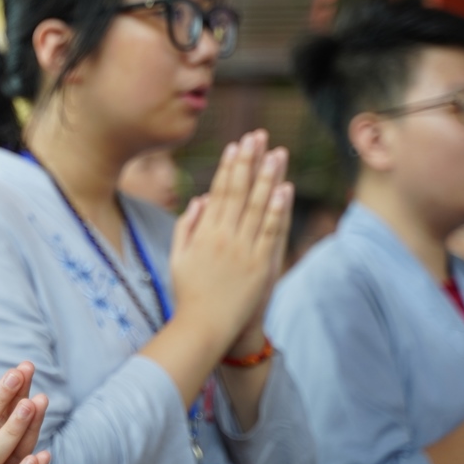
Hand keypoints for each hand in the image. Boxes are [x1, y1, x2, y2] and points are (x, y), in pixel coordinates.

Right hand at [170, 129, 292, 353]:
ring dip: (269, 178)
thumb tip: (200, 199)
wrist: (205, 327)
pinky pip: (271, 232)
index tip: (237, 145)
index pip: (220, 191)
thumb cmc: (189, 293)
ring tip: (277, 153)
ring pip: (259, 207)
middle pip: (241, 192)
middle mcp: (225, 237)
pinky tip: (285, 189)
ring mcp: (245, 250)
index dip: (230, 167)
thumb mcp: (177, 257)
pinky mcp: (262, 265)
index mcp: (204, 233)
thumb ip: (186, 226)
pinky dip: (279, 210)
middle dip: (250, 162)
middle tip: (259, 137)